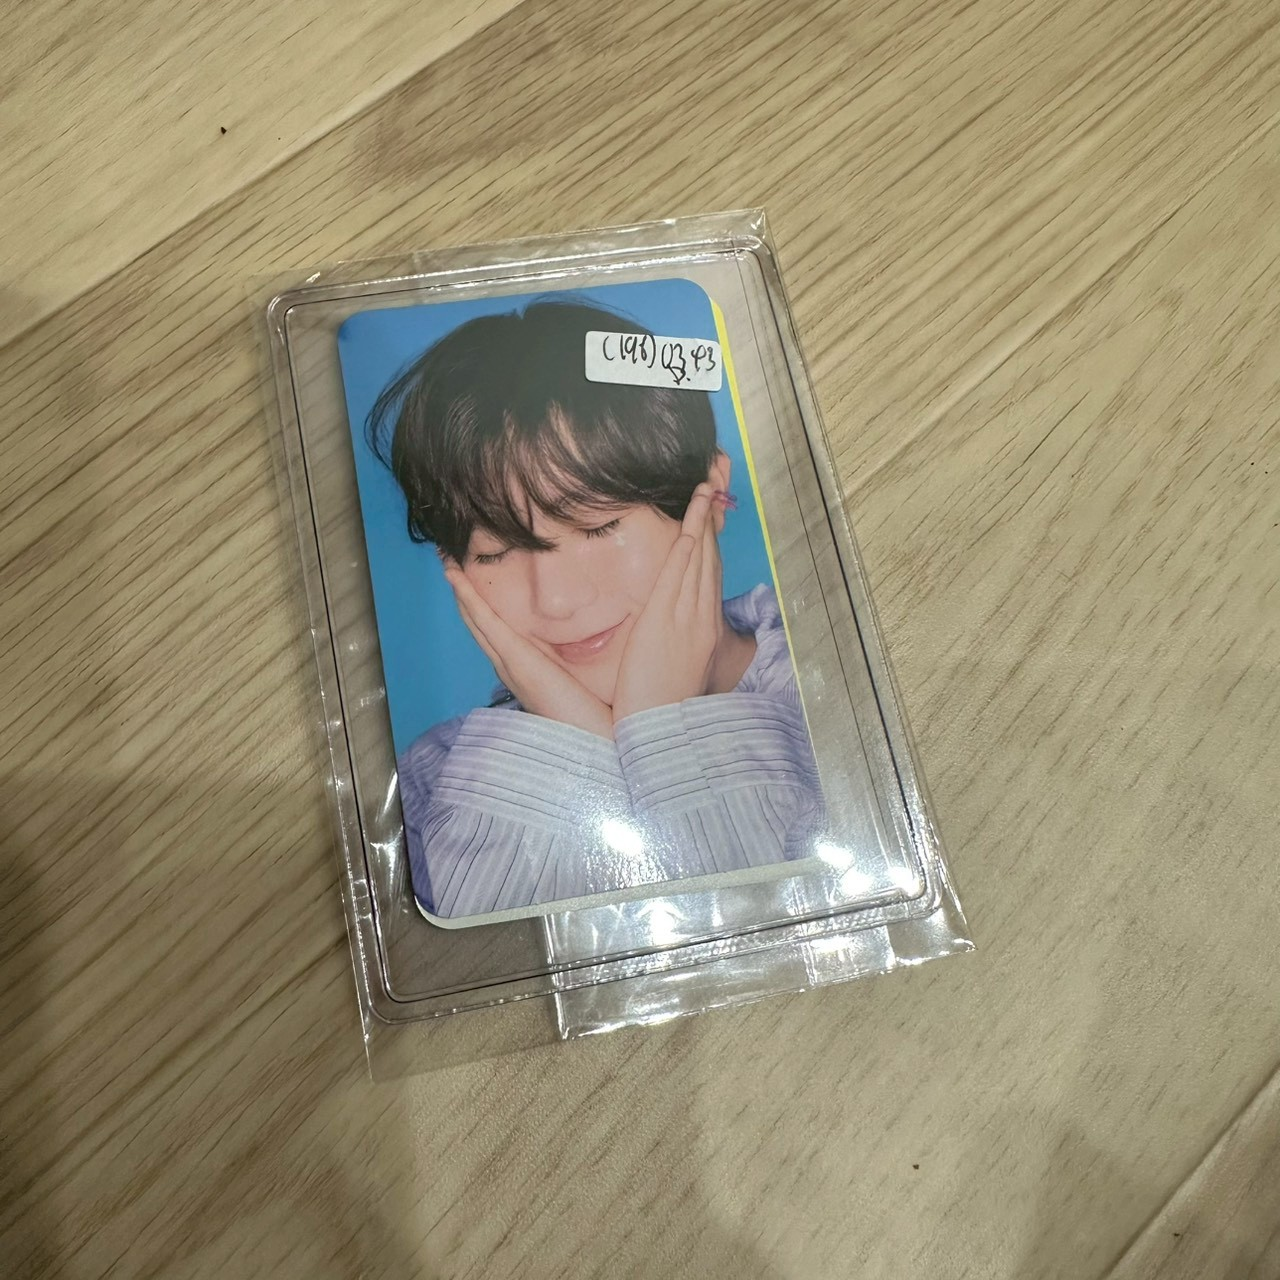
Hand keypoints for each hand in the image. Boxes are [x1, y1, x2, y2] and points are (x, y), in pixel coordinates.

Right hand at [444, 563, 614, 738]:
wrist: (599, 743)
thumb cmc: (599, 715)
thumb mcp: (588, 677)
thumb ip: (586, 656)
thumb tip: (599, 632)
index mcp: (527, 669)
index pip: (497, 631)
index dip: (482, 604)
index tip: (475, 578)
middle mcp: (512, 667)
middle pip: (479, 624)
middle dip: (464, 594)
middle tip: (450, 563)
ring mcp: (510, 664)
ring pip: (477, 621)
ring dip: (461, 592)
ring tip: (447, 564)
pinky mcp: (517, 661)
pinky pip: (487, 624)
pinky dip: (470, 601)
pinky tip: (458, 580)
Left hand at [611, 484, 722, 722]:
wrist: (659, 729)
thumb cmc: (661, 706)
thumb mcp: (674, 669)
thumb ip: (673, 644)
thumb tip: (666, 633)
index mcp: (700, 629)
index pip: (707, 576)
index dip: (710, 541)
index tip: (709, 514)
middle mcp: (700, 618)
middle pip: (709, 560)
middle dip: (712, 521)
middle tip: (713, 485)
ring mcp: (686, 618)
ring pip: (699, 559)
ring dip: (703, 521)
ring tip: (705, 488)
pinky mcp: (666, 620)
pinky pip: (680, 574)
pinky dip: (689, 545)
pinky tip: (692, 522)